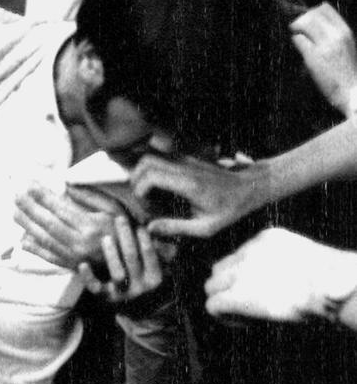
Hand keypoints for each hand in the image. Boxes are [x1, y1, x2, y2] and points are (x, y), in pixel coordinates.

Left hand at [14, 183, 124, 268]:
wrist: (133, 266)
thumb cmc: (124, 233)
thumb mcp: (114, 211)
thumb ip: (91, 199)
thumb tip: (68, 188)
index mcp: (90, 226)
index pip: (60, 208)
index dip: (43, 196)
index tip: (30, 184)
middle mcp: (79, 242)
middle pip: (48, 223)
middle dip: (30, 208)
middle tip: (16, 195)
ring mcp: (73, 257)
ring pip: (45, 239)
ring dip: (27, 225)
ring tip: (15, 212)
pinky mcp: (71, 267)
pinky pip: (49, 257)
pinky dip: (35, 249)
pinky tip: (23, 240)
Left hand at [78, 219, 164, 302]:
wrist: (137, 307)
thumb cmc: (147, 277)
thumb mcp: (159, 265)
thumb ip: (160, 247)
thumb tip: (153, 226)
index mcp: (154, 278)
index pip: (150, 254)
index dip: (144, 238)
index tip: (139, 225)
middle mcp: (140, 287)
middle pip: (132, 258)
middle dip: (126, 236)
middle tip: (120, 219)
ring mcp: (122, 293)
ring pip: (117, 273)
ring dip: (111, 254)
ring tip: (106, 238)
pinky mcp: (105, 297)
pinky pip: (96, 288)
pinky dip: (88, 277)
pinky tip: (83, 264)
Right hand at [131, 154, 264, 238]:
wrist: (248, 186)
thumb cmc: (229, 209)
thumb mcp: (205, 227)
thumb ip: (176, 227)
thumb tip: (150, 227)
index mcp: (188, 183)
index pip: (151, 176)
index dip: (140, 190)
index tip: (146, 206)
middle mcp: (183, 166)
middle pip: (145, 161)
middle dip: (136, 179)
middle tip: (141, 199)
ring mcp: (185, 159)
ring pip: (151, 156)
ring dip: (142, 173)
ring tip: (148, 193)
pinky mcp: (186, 157)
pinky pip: (160, 158)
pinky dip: (152, 170)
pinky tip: (160, 188)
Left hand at [205, 227, 356, 321]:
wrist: (329, 284)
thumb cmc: (330, 278)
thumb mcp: (305, 259)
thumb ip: (285, 264)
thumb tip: (279, 283)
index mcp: (265, 239)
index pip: (239, 256)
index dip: (244, 276)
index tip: (259, 291)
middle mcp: (248, 252)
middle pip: (219, 269)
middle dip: (227, 286)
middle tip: (245, 304)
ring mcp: (240, 273)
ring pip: (211, 286)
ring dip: (222, 300)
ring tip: (242, 315)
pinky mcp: (237, 295)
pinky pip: (213, 305)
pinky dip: (224, 317)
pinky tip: (242, 323)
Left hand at [290, 2, 356, 115]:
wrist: (352, 92)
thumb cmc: (348, 72)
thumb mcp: (346, 47)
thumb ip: (334, 35)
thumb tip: (314, 25)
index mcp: (345, 31)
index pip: (325, 8)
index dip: (312, 12)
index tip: (307, 20)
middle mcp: (335, 35)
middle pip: (311, 14)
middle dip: (301, 19)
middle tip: (297, 29)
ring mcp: (324, 45)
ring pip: (303, 23)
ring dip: (297, 29)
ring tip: (298, 37)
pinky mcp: (314, 56)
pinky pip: (298, 40)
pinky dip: (296, 43)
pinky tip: (301, 50)